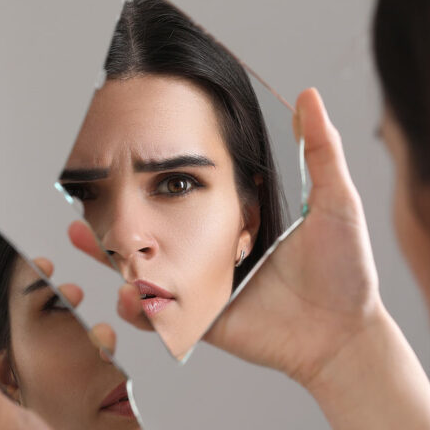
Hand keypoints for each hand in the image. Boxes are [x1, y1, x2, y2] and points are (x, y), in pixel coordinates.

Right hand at [71, 88, 386, 389]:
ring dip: (109, 259)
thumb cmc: (345, 269)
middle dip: (114, 217)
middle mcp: (212, 251)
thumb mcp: (335, 201)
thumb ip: (319, 151)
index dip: (151, 179)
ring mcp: (202, 287)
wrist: (345, 334)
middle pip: (154, 232)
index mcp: (236, 219)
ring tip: (84, 238)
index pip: (184, 194)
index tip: (121, 159)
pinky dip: (135, 309)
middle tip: (83, 200)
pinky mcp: (200, 321)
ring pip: (145, 271)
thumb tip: (308, 96)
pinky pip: (157, 316)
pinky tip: (128, 295)